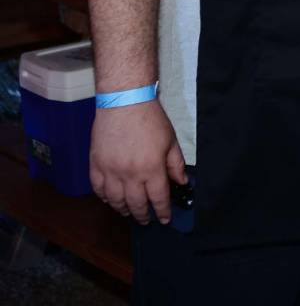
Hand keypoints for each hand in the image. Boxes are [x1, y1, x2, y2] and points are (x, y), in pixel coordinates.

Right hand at [89, 101, 186, 224]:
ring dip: (123, 210)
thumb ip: (176, 165)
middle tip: (146, 220)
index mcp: (151, 169)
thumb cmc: (151, 120)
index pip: (158, 198)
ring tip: (129, 213)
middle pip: (136, 204)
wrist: (124, 103)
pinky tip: (111, 200)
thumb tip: (181, 183)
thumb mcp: (170, 141)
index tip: (165, 219)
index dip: (162, 212)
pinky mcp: (95, 165)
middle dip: (143, 215)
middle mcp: (129, 174)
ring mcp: (110, 171)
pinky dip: (105, 198)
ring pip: (115, 200)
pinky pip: (98, 189)